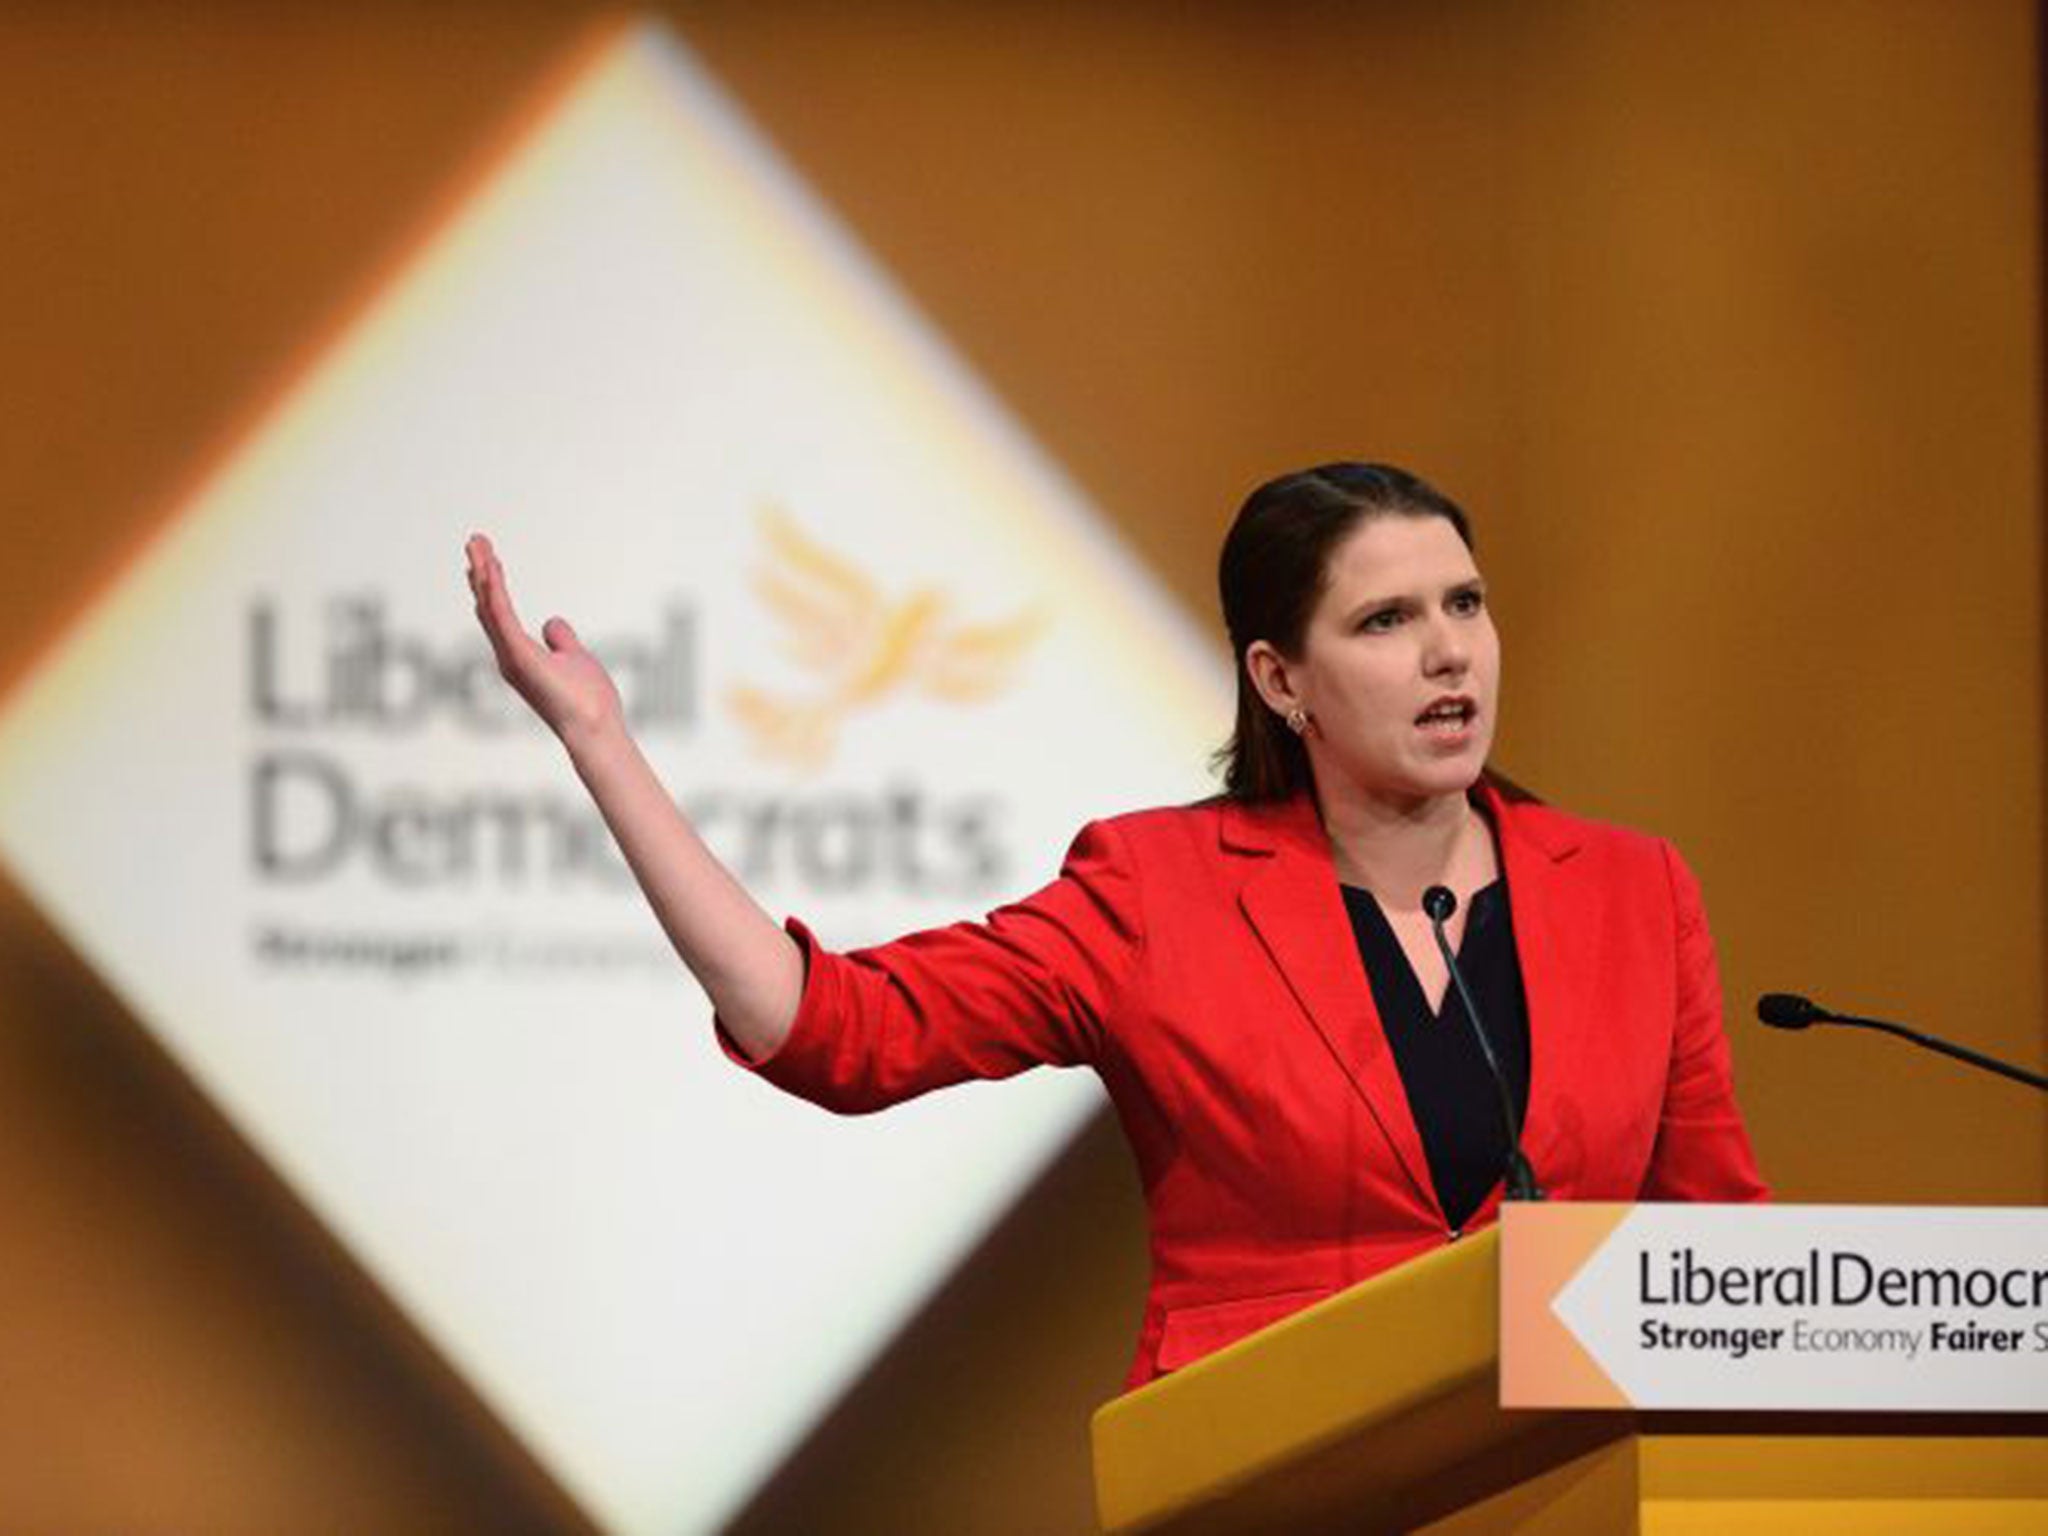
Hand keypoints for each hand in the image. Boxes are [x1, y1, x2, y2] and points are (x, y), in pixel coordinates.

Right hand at [465, 533, 623, 744]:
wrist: (595, 729)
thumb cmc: (588, 701)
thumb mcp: (575, 657)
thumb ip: (561, 639)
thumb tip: (552, 622)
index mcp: (521, 656)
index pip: (500, 614)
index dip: (493, 585)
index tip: (488, 558)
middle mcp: (509, 657)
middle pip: (488, 606)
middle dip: (481, 573)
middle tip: (474, 541)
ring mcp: (512, 658)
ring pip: (491, 607)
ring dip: (483, 573)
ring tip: (477, 544)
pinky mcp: (520, 657)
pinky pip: (503, 617)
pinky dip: (495, 591)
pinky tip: (489, 569)